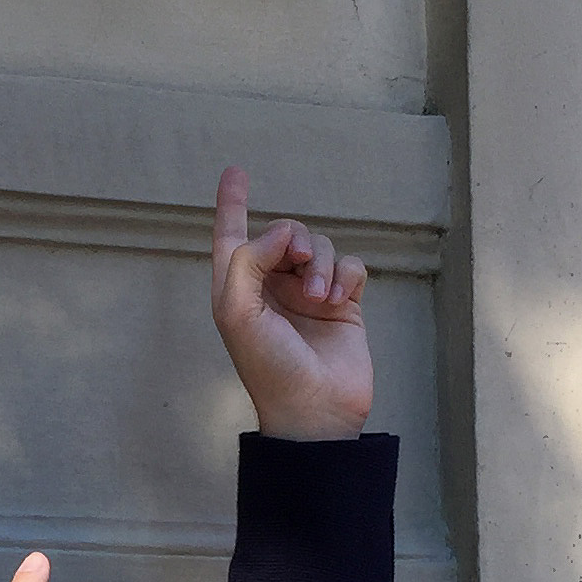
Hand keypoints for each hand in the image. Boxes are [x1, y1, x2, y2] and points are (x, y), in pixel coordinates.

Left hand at [212, 165, 373, 440]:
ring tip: (320, 298)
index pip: (232, 237)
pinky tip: (340, 299)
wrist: (315, 410)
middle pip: (285, 234)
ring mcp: (310, 296)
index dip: (232, 204)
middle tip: (299, 260)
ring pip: (320, 247)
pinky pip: (350, 266)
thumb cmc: (268, 368)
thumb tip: (282, 231)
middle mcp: (273, 289)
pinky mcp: (344, 305)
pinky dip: (346, 274)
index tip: (236, 171)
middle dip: (294, 238)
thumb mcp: (237, 312)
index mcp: (239, 290)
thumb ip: (247, 260)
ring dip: (322, 264)